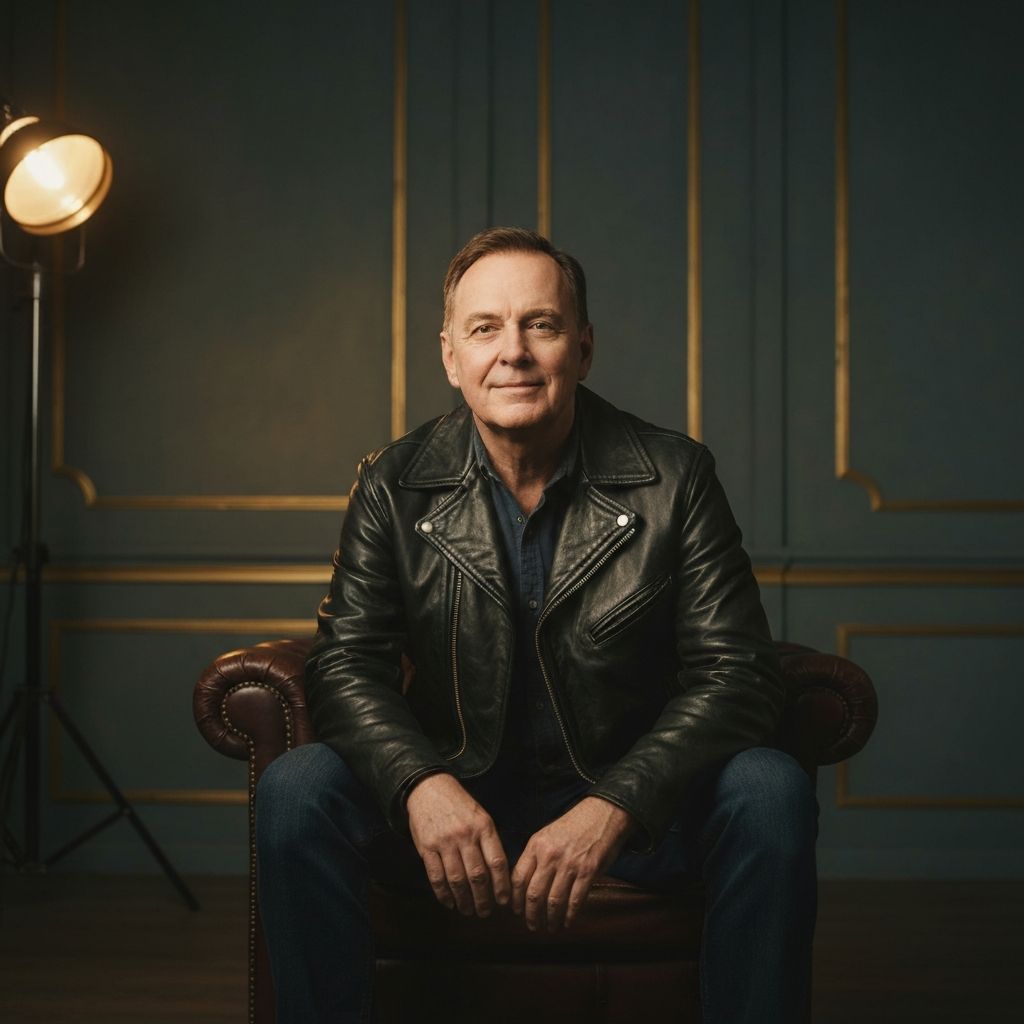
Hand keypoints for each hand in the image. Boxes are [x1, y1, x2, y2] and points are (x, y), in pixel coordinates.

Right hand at [406, 773, 510, 917]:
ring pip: (457, 880)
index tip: (504, 901)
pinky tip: (449, 902)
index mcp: (484, 826)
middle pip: (478, 875)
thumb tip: (499, 874)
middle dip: (483, 899)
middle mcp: (465, 835)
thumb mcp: (481, 816)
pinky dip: (443, 894)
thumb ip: (489, 841)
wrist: (429, 788)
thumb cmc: (459, 805)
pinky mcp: (426, 847)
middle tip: (485, 912)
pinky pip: (436, 876)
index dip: (502, 886)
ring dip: (464, 900)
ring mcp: (445, 841)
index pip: (497, 862)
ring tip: (468, 910)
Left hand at [511, 796, 634, 932]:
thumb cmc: (574, 825)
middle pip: (533, 894)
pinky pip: (575, 900)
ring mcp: (569, 864)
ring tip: (550, 927)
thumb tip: (525, 883)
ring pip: (553, 901)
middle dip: (531, 914)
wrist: (602, 813)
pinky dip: (570, 915)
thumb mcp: (547, 834)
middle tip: (532, 925)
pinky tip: (567, 922)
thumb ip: (536, 856)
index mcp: (536, 845)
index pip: (518, 878)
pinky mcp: (588, 871)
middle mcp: (550, 856)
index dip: (516, 899)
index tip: (516, 910)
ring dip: (551, 919)